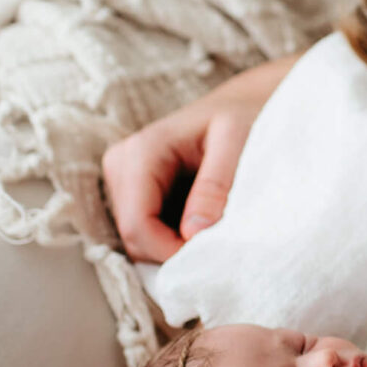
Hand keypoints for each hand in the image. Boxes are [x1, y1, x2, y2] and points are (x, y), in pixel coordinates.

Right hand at [100, 56, 289, 260]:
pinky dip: (176, 240)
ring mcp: (124, 181)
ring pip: (139, 241)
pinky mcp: (135, 193)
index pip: (137, 225)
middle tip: (220, 250)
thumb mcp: (239, 142)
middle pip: (134, 238)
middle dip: (174, 252)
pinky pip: (148, 233)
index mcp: (141, 151)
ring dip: (175, 248)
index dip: (171, 253)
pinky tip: (205, 227)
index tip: (212, 261)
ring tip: (216, 234)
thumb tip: (193, 233)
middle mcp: (121, 165)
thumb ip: (217, 185)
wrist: (243, 106)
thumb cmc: (244, 118)